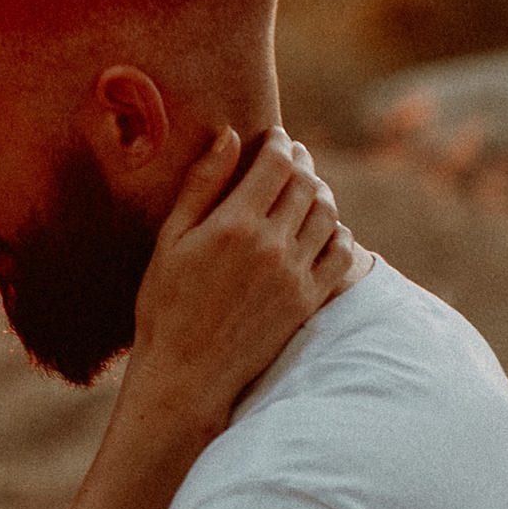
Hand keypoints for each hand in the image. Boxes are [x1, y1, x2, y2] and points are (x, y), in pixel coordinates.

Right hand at [126, 127, 353, 433]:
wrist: (186, 372)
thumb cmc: (165, 305)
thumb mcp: (171, 240)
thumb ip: (202, 185)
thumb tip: (229, 136)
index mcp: (234, 224)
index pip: (276, 164)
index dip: (280, 143)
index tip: (277, 137)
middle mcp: (271, 245)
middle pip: (306, 184)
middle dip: (302, 162)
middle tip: (294, 156)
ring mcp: (295, 274)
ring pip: (327, 214)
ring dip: (321, 192)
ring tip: (308, 188)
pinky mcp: (308, 301)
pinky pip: (341, 254)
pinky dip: (338, 232)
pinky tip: (324, 229)